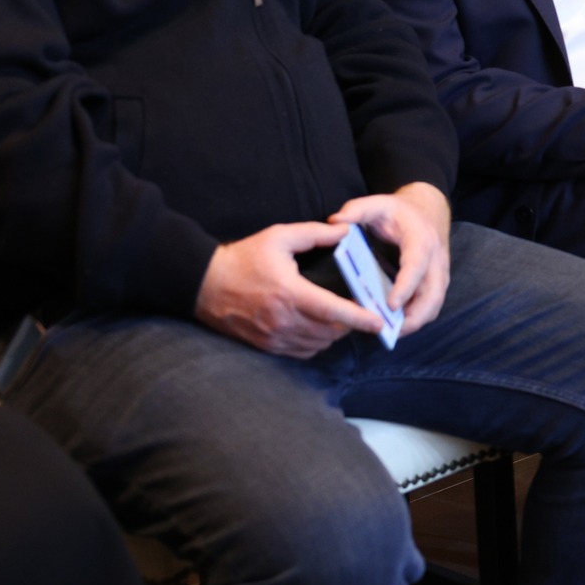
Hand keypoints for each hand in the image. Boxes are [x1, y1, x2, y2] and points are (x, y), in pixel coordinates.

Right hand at [196, 220, 384, 357]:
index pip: (333, 311)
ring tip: (344, 319)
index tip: (380, 322)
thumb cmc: (243, 257)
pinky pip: (301, 352)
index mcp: (290, 293)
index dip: (360, 318)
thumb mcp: (279, 236)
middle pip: (330, 331)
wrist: (204, 284)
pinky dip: (316, 344)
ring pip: (317, 344)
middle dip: (351, 325)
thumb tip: (346, 231)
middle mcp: (283, 320)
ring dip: (334, 335)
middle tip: (364, 312)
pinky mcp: (265, 346)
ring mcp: (273, 337)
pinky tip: (320, 329)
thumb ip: (315, 234)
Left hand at [330, 182, 451, 336]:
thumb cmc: (398, 211)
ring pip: (433, 306)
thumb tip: (334, 222)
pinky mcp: (436, 283)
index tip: (390, 306)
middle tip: (387, 331)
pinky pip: (430, 307)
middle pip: (433, 295)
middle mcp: (435, 260)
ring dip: (414, 322)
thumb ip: (356, 210)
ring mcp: (439, 273)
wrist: (427, 209)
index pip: (416, 266)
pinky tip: (393, 325)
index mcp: (421, 240)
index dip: (405, 287)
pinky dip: (414, 319)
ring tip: (387, 333)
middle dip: (413, 317)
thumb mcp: (378, 203)